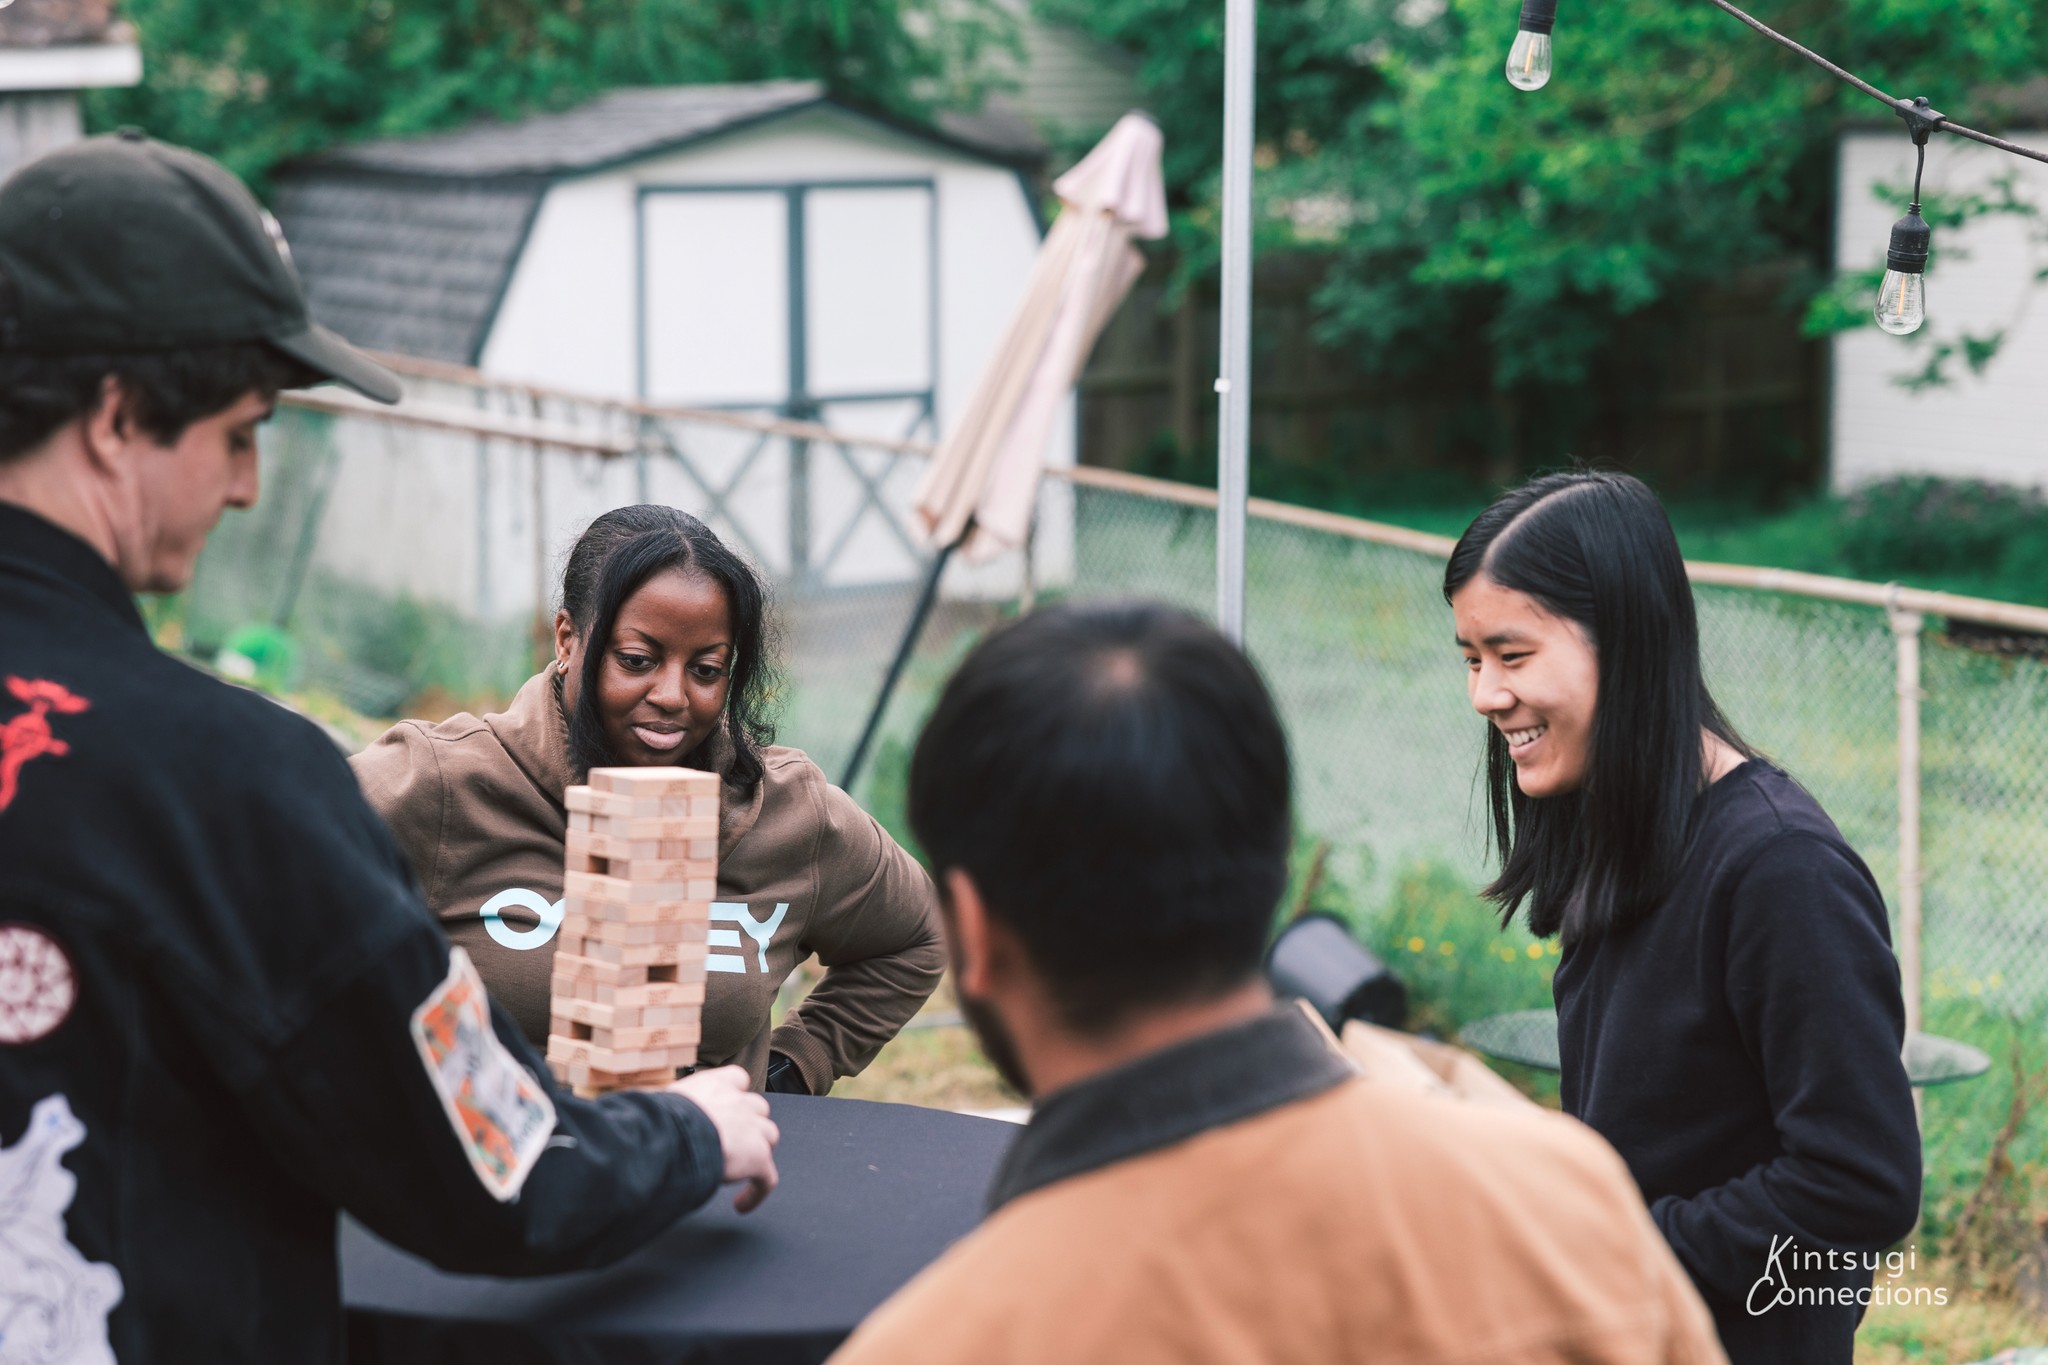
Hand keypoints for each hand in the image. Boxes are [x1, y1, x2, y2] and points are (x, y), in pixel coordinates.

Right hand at [669, 1066, 779, 1212]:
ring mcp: (752, 1128)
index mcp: (714, 1085)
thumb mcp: (658, 1103)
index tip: (727, 1110)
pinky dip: (757, 1193)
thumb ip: (662, 1106)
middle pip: (758, 1109)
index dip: (735, 1096)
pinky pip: (767, 1178)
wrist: (674, 1135)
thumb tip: (637, 1110)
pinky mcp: (758, 1157)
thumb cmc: (658, 1120)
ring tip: (738, 1171)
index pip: (737, 1080)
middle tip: (730, 1144)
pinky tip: (742, 1205)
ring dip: (757, 1152)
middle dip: (750, 1124)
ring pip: (769, 1137)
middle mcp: (737, 1102)